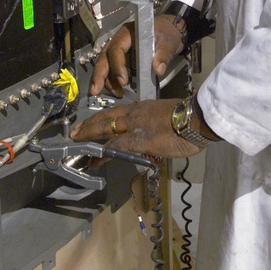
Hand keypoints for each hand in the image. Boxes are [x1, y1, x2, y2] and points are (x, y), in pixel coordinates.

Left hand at [70, 99, 201, 159]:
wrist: (196, 120)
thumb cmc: (190, 119)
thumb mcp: (168, 116)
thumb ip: (157, 123)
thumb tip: (154, 133)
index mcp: (143, 108)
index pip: (117, 112)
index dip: (103, 118)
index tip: (94, 122)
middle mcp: (134, 113)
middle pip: (105, 118)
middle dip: (89, 125)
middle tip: (75, 132)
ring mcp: (133, 126)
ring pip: (105, 129)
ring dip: (89, 136)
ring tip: (77, 143)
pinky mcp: (136, 140)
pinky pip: (114, 147)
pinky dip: (102, 155)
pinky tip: (94, 161)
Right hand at [88, 14, 185, 96]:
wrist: (170, 32)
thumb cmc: (167, 34)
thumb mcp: (168, 42)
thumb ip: (164, 55)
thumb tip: (158, 70)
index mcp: (128, 33)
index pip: (116, 48)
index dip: (117, 65)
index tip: (123, 82)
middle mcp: (119, 41)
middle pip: (104, 57)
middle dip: (99, 75)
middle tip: (96, 91)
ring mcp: (120, 50)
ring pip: (105, 65)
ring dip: (107, 81)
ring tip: (117, 94)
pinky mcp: (122, 59)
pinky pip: (112, 70)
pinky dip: (112, 81)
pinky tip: (117, 92)